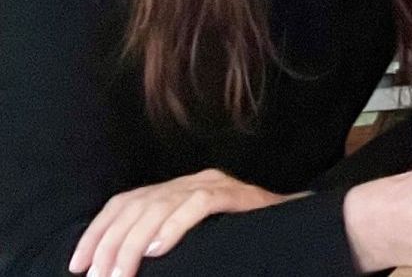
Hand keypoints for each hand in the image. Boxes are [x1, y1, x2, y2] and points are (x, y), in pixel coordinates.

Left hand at [68, 168, 299, 276]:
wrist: (298, 224)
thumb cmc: (244, 238)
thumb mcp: (196, 237)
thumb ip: (165, 239)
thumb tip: (124, 265)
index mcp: (178, 188)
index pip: (124, 202)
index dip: (96, 232)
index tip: (77, 265)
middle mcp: (192, 180)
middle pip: (137, 205)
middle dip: (110, 245)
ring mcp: (215, 184)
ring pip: (161, 206)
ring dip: (134, 244)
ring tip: (121, 274)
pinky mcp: (238, 194)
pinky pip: (199, 205)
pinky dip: (175, 226)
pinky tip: (159, 249)